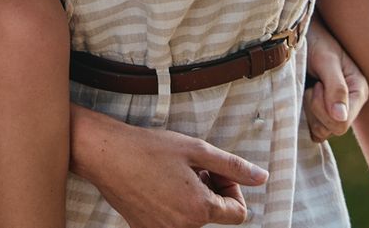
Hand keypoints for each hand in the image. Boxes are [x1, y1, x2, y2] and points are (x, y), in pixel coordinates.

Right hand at [71, 105, 266, 227]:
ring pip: (194, 218)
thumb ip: (232, 166)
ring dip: (193, 197)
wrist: (106, 155)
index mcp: (199, 210)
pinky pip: (172, 222)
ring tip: (174, 173)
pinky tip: (160, 183)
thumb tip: (262, 178)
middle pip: (215, 215)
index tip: (215, 172)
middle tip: (192, 166)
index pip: (238, 213)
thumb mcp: (196, 149)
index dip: (233, 189)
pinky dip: (173, 205)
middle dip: (211, 190)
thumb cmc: (149, 148)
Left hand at [303, 18, 368, 142]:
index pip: (342, 123)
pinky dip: (303, 115)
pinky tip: (303, 94)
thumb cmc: (315, 41)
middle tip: (312, 84)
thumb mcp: (326, 60)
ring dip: (308, 110)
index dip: (322, 107)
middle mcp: (351, 104)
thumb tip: (341, 117)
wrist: (300, 33)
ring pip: (320, 131)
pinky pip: (312, 129)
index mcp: (359, 91)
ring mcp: (336, 110)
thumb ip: (336, 87)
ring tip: (308, 86)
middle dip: (314, 108)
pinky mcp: (322, 112)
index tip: (316, 84)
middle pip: (331, 129)